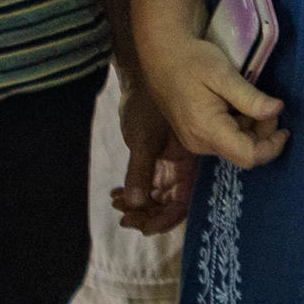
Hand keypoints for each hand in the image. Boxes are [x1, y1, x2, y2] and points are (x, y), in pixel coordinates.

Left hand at [108, 65, 195, 233]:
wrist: (144, 75)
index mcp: (186, 163)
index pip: (182, 202)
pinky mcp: (158, 154)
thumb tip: (136, 203)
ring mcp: (170, 160)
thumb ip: (141, 171)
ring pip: (160, 194)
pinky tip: (116, 193)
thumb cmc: (148, 105)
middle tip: (126, 220)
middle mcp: (182, 165)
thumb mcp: (142, 140)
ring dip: (140, 204)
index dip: (166, 219)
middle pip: (171, 202)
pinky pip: (150, 181)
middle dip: (150, 215)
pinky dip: (135, 190)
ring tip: (118, 205)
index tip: (145, 228)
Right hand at [133, 17, 285, 169]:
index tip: (285, 127)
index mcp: (207, 130)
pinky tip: (237, 106)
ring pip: (235, 147)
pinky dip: (239, 127)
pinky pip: (224, 140)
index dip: (272, 147)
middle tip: (268, 106)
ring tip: (252, 102)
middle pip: (243, 152)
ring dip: (252, 130)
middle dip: (263, 134)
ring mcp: (195, 141)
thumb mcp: (224, 74)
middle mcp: (200, 143)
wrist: (162, 55)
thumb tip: (277, 110)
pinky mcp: (194, 136)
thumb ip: (250, 97)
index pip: (248, 156)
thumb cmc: (192, 61)